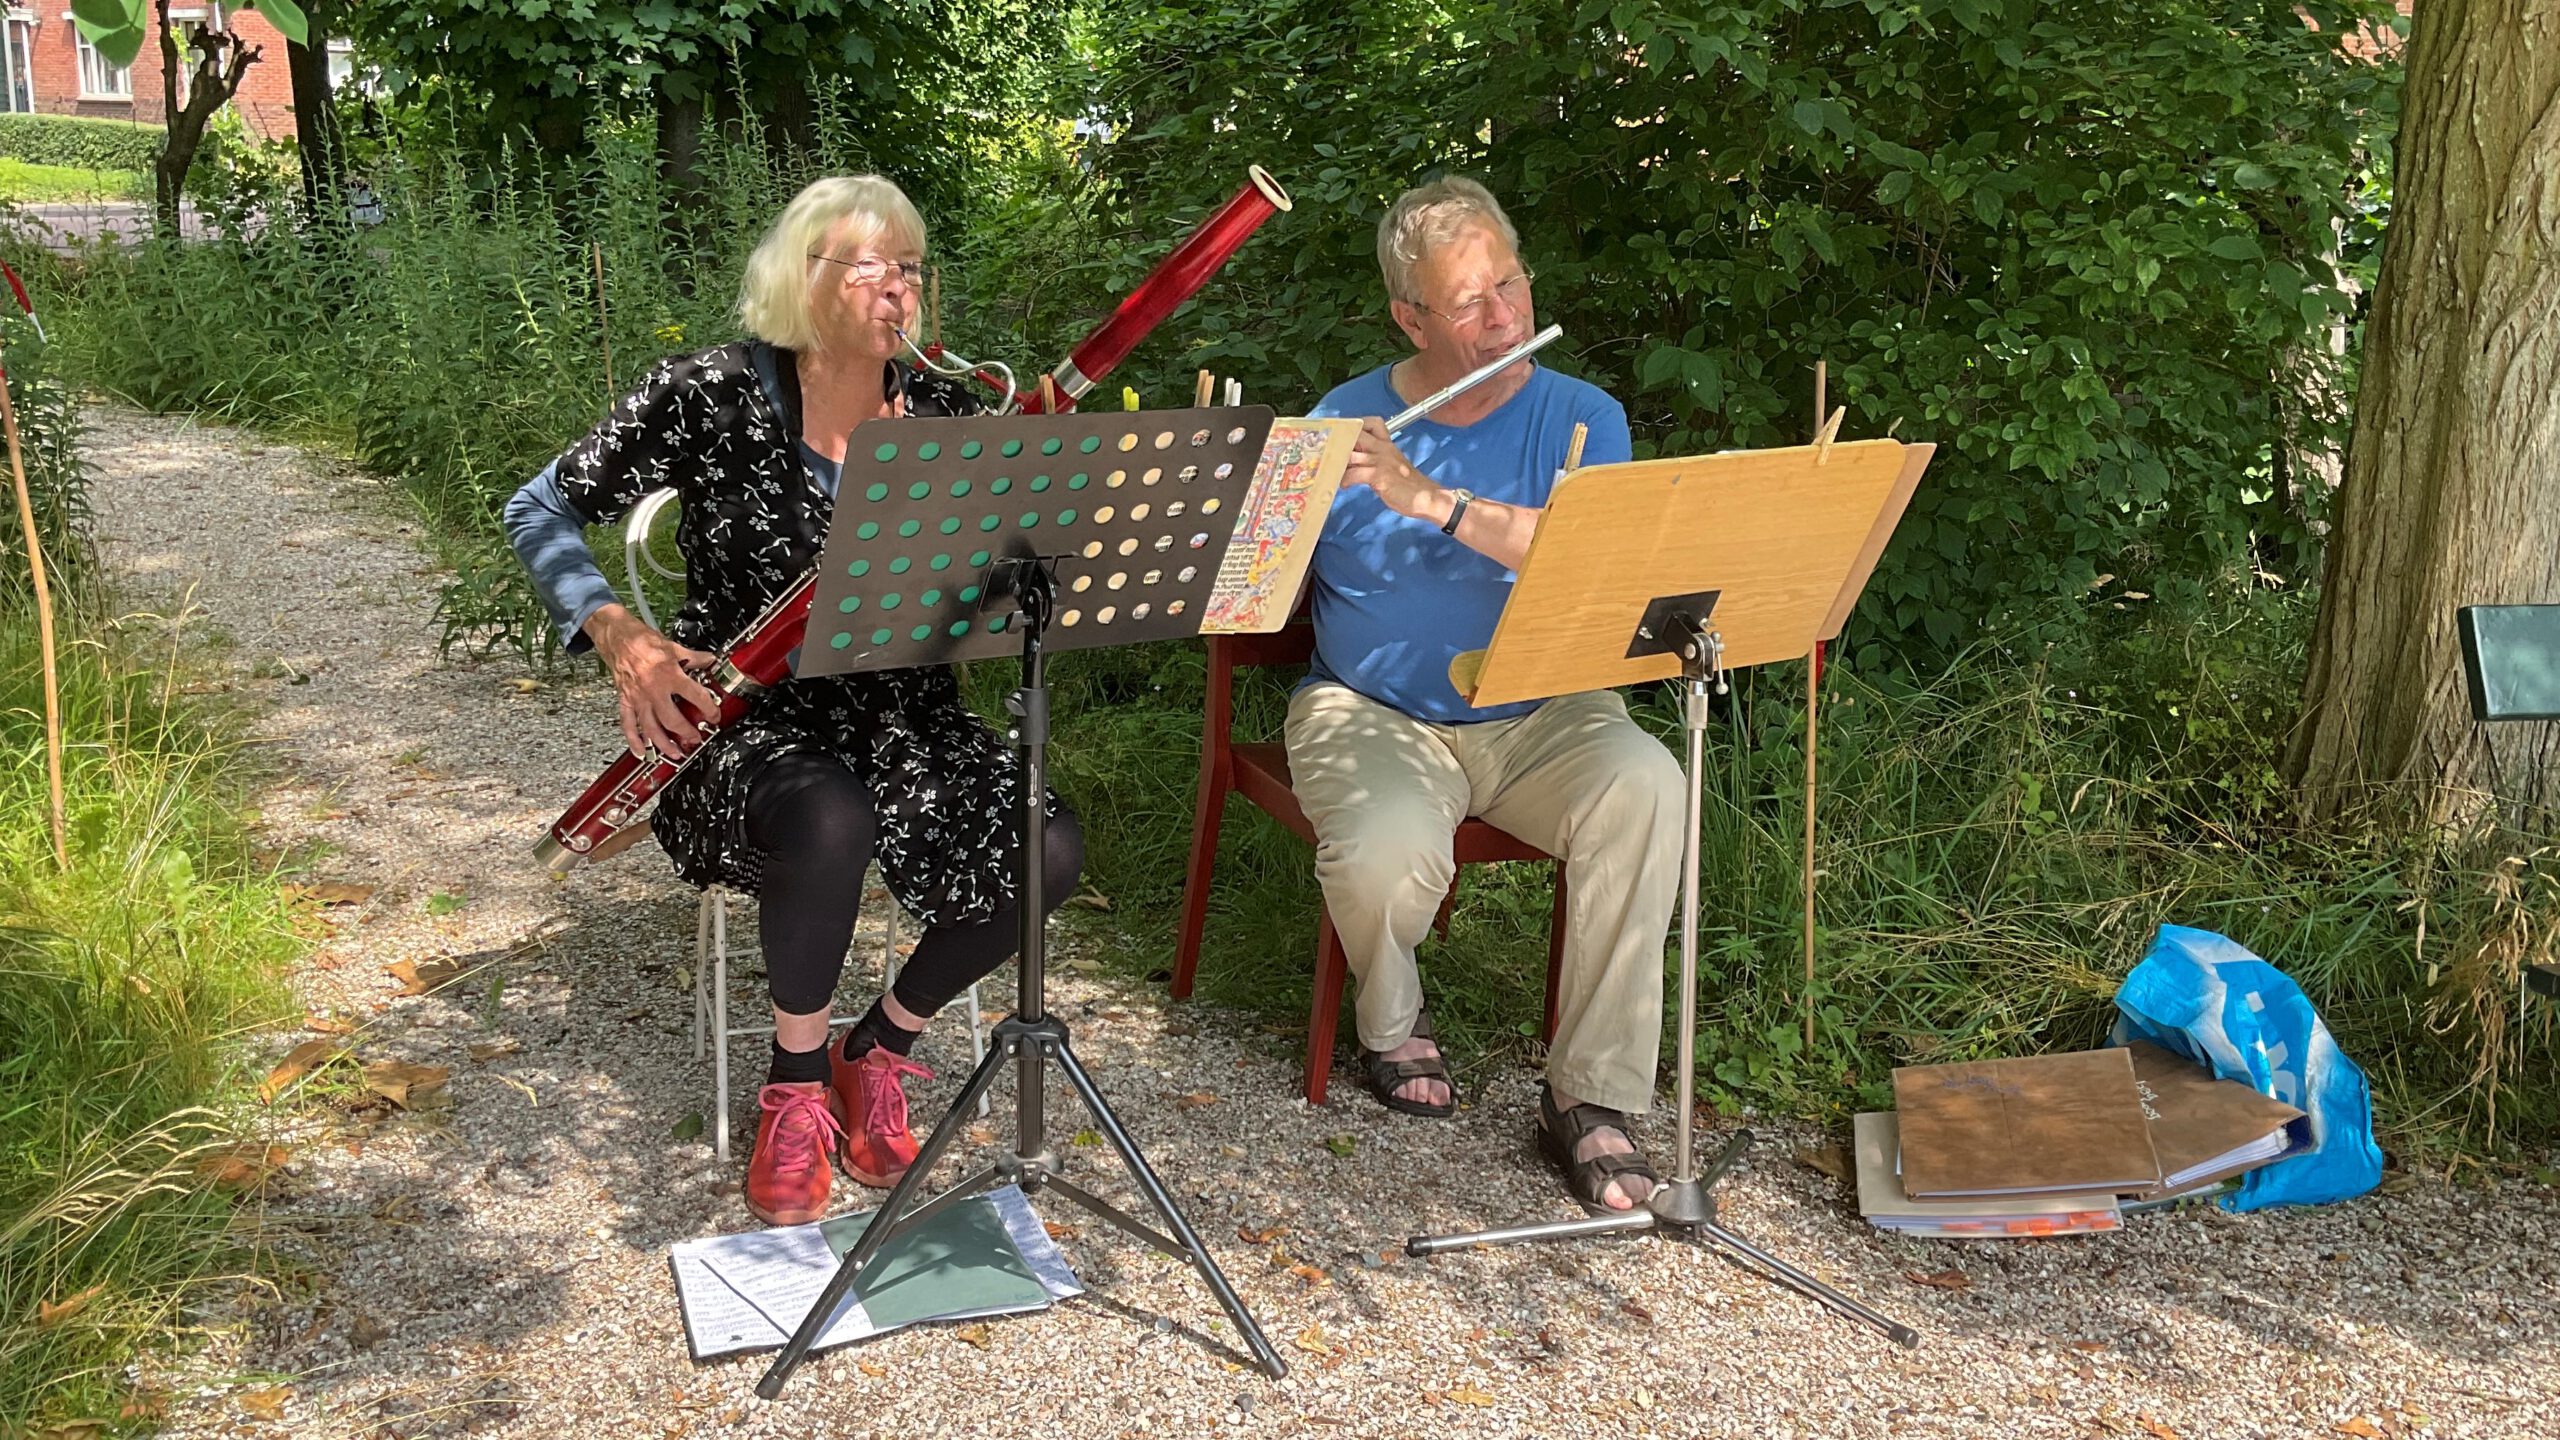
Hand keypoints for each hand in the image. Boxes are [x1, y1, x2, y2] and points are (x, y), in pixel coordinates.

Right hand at [583, 604, 719, 757]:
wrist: (616, 637)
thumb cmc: (642, 640)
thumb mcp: (673, 647)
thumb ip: (694, 657)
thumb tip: (710, 660)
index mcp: (669, 675)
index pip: (695, 696)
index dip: (709, 708)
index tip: (714, 716)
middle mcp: (654, 690)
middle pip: (672, 720)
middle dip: (686, 733)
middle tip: (696, 738)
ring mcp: (638, 698)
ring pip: (651, 728)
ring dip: (664, 744)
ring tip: (675, 754)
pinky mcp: (625, 701)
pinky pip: (628, 725)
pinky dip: (634, 741)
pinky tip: (641, 752)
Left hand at [1342, 416, 1446, 522]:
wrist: (1427, 497)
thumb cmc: (1408, 484)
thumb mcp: (1392, 464)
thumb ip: (1375, 459)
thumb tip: (1353, 461)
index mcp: (1387, 444)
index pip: (1372, 422)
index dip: (1355, 426)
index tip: (1343, 437)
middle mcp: (1383, 448)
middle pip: (1355, 434)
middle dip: (1339, 443)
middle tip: (1331, 456)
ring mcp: (1381, 461)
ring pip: (1351, 454)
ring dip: (1338, 464)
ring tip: (1334, 473)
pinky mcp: (1380, 476)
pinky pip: (1354, 473)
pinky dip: (1345, 480)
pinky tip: (1345, 486)